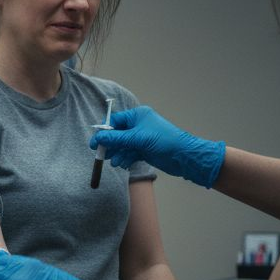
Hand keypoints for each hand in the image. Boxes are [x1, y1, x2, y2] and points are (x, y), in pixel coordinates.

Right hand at [88, 106, 224, 187]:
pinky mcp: (144, 150)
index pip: (115, 121)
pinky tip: (123, 164)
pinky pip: (130, 153)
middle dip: (110, 145)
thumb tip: (98, 138)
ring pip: (123, 145)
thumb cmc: (164, 140)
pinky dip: (125, 158)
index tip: (95, 143)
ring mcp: (142, 138)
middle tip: (102, 154)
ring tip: (115, 162)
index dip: (105, 132)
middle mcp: (139, 125)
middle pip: (118, 134)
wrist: (184, 156)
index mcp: (138, 116)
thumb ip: (116, 138)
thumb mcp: (137, 138)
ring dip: (118, 154)